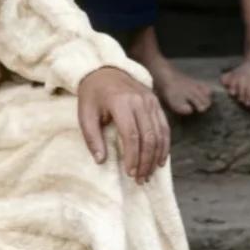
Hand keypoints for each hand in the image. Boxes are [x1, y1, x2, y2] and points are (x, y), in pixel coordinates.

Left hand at [77, 66, 170, 182]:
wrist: (104, 70)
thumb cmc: (93, 95)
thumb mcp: (85, 114)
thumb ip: (92, 138)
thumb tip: (101, 160)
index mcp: (121, 102)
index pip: (131, 135)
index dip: (133, 157)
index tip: (130, 173)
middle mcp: (140, 100)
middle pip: (148, 137)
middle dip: (146, 161)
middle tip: (140, 179)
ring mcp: (150, 100)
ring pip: (159, 133)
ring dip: (156, 156)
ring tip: (149, 174)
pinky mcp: (156, 102)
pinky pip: (164, 126)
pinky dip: (165, 145)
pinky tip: (161, 160)